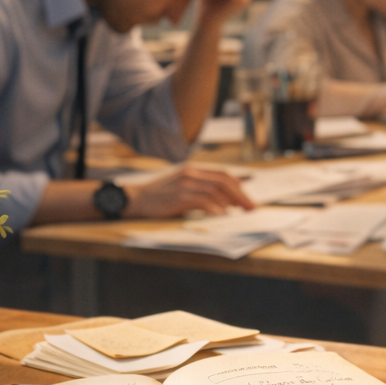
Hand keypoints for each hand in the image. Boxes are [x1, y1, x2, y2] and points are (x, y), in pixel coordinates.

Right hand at [124, 165, 254, 217]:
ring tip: (241, 211)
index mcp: (192, 171)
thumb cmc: (158, 197)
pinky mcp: (179, 197)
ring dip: (232, 202)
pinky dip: (215, 207)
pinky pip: (202, 200)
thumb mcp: (180, 187)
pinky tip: (222, 214)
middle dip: (241, 195)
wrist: (134, 199)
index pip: (222, 174)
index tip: (247, 197)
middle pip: (223, 182)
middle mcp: (191, 174)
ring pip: (216, 190)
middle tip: (251, 207)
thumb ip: (199, 189)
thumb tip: (223, 201)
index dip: (238, 185)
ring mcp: (185, 184)